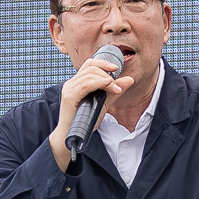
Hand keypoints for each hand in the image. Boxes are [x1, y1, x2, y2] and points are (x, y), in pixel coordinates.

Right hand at [50, 49, 129, 170]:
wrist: (71, 136)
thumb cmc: (85, 121)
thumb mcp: (103, 104)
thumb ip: (114, 92)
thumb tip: (129, 80)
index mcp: (77, 83)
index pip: (90, 64)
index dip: (103, 63)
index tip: (117, 68)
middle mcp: (71, 83)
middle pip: (90, 66)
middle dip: (107, 72)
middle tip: (117, 86)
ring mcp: (69, 89)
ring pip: (89, 74)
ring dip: (105, 79)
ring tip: (115, 89)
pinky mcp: (69, 96)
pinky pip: (85, 84)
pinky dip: (98, 82)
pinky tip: (107, 84)